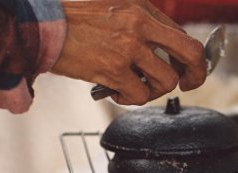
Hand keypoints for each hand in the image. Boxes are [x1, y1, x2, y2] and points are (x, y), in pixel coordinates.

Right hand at [51, 0, 206, 104]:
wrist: (41, 25)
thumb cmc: (75, 19)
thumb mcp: (114, 7)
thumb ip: (143, 25)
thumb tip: (167, 52)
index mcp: (143, 8)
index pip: (183, 36)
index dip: (192, 58)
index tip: (188, 70)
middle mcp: (140, 24)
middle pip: (190, 53)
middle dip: (195, 74)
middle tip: (187, 84)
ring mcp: (128, 46)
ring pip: (166, 80)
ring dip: (154, 90)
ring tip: (136, 87)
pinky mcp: (114, 68)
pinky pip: (140, 95)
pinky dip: (132, 99)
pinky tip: (118, 92)